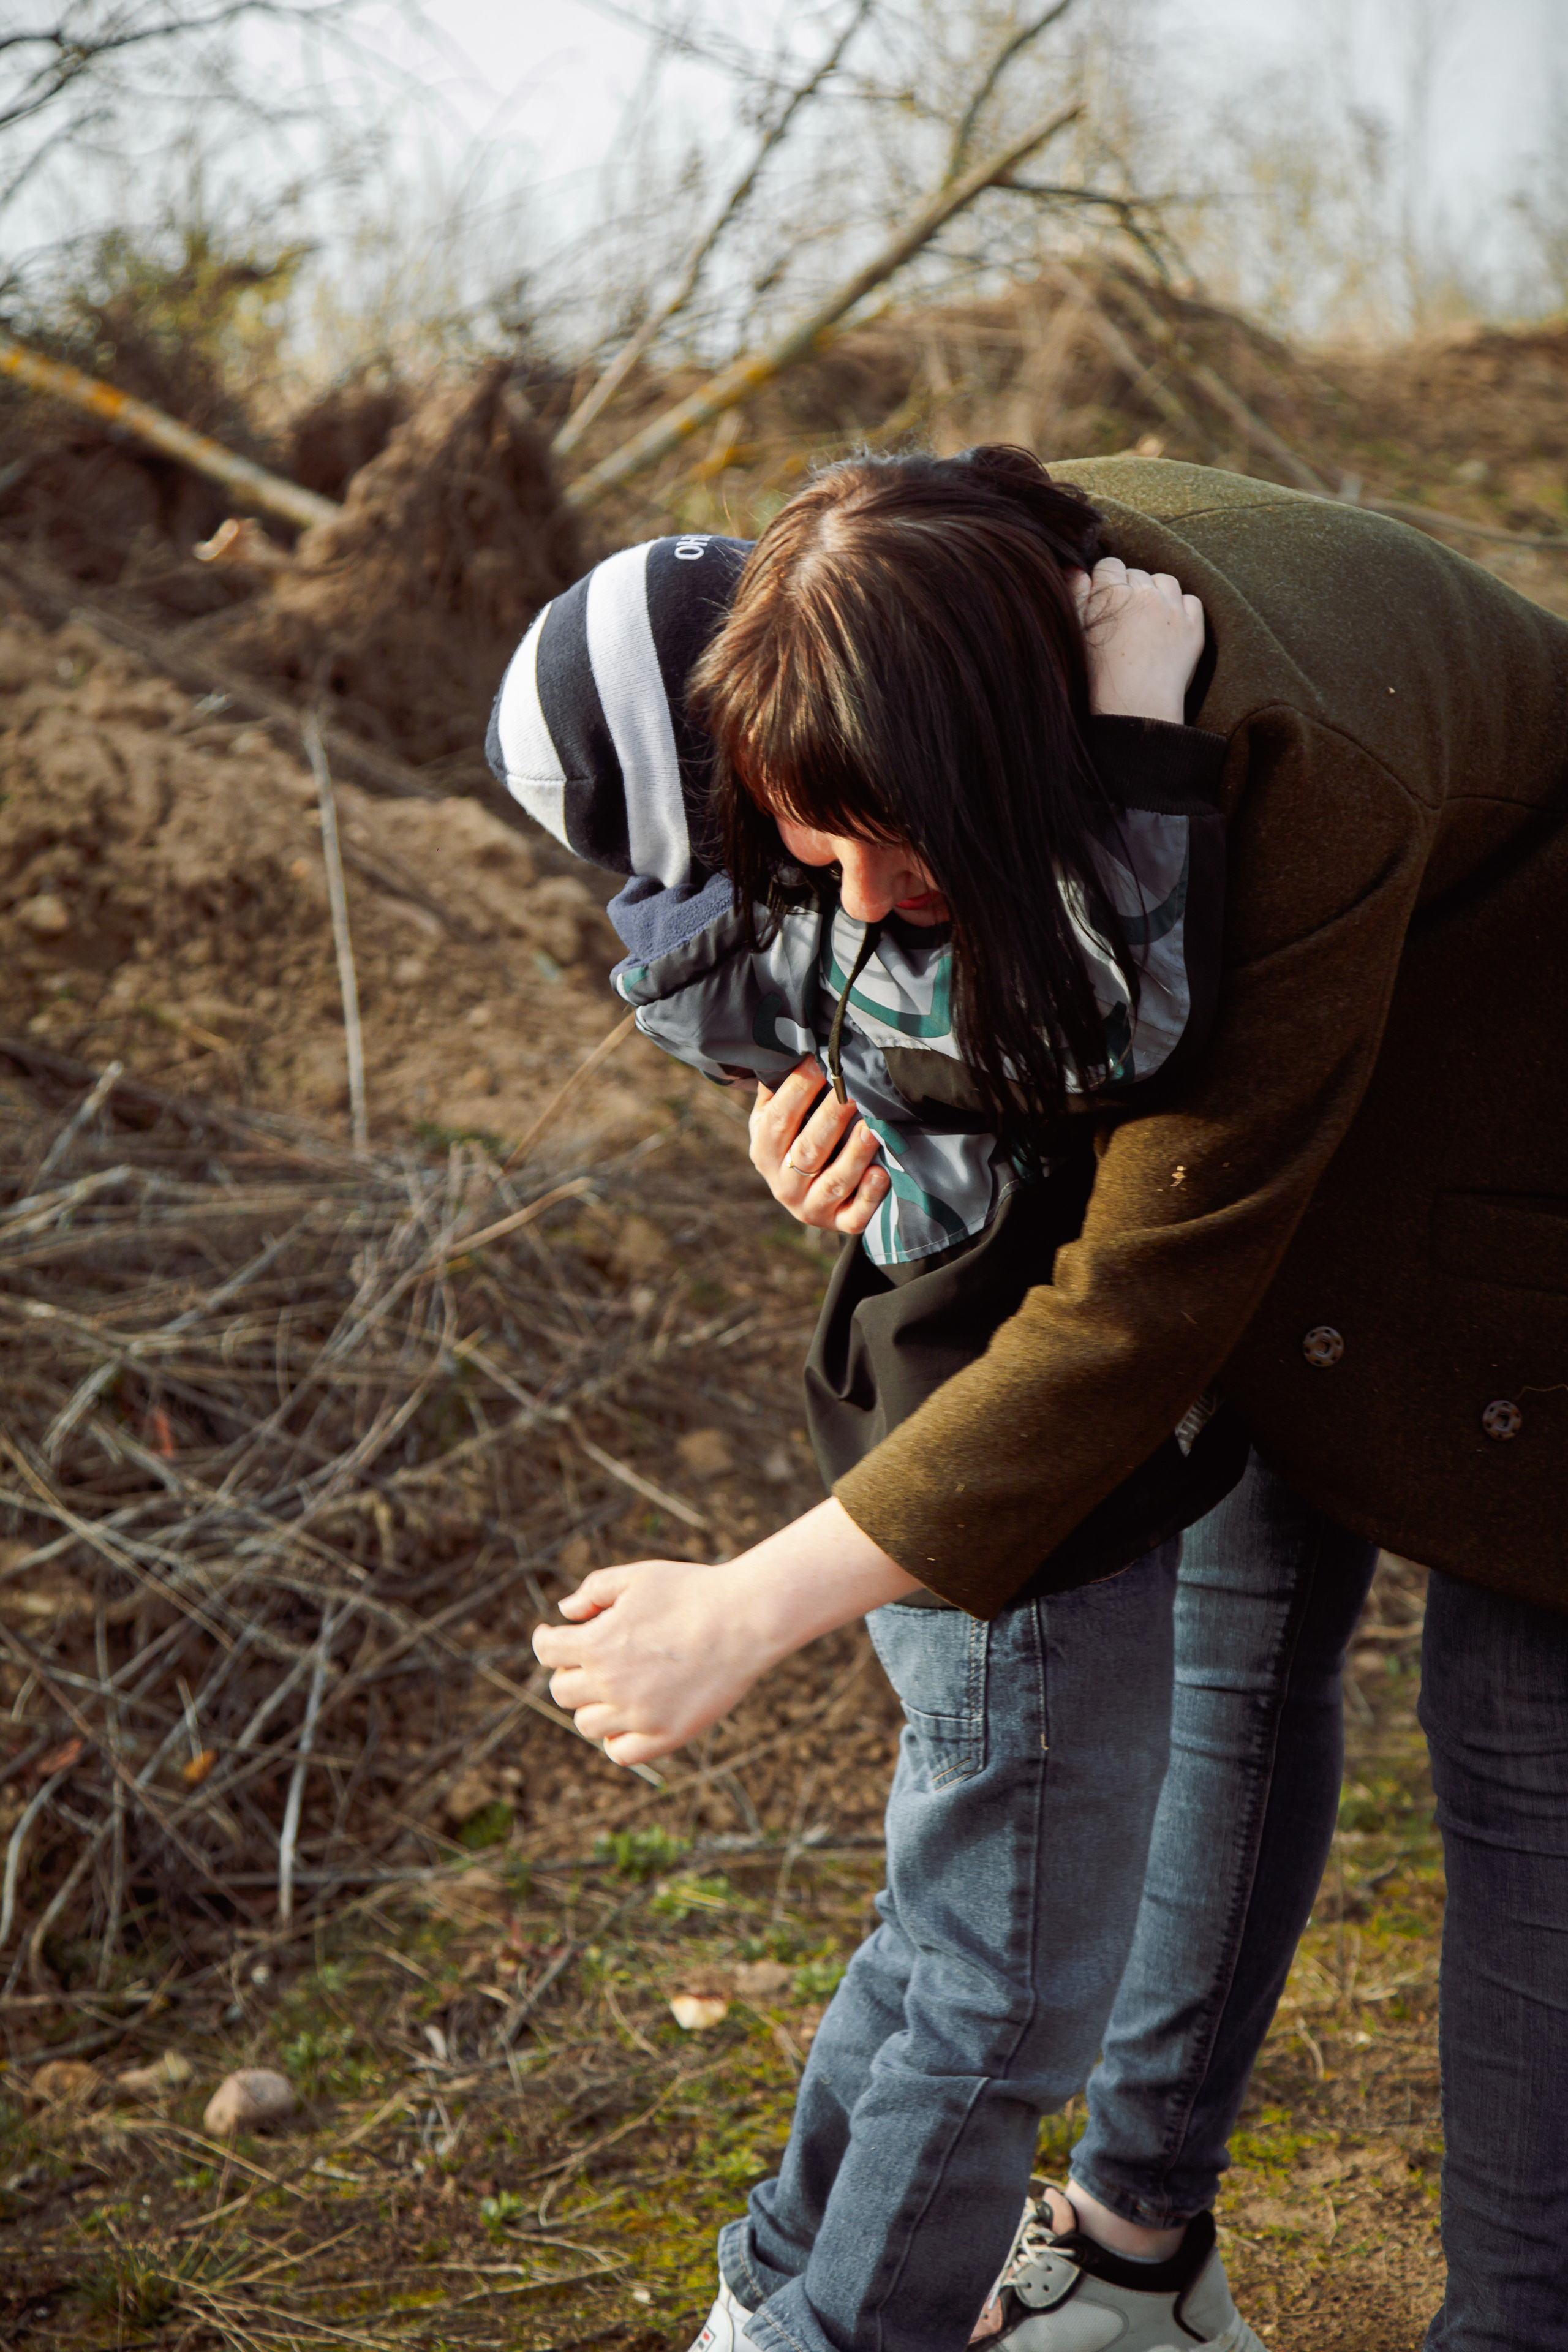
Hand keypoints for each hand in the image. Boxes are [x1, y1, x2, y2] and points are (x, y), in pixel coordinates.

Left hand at [535, 1558, 774, 1763]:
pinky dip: (616, 1738)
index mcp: (597, 1643)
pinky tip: (629, 1717)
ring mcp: (638, 1715)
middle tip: (591, 1661)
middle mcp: (610, 1684)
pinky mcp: (666, 1736)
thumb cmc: (693, 1591)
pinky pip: (620, 1752)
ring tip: (614, 1688)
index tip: (553, 1636)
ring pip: (586, 1724)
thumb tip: (565, 1612)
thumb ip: (594, 1590)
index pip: (546, 1652)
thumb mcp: (638, 1576)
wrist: (746, 1618)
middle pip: (561, 1691)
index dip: (546, 1640)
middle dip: (569, 1672)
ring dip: (592, 1705)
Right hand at [750, 1056, 889, 1235]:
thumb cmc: (796, 1137)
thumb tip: (791, 1040)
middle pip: (807, 1150)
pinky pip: (854, 1216)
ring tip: (872, 1128)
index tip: (822, 1063)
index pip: (778, 1118)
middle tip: (854, 1090)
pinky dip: (868, 1197)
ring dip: (853, 1156)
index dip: (799, 1090)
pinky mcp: (838, 1224)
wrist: (806, 1192)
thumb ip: (780, 1085)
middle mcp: (783, 1183)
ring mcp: (810, 1208)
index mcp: (763, 1150)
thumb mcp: (776, 1115)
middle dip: (831, 1118)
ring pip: (833, 1183)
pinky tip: (882, 1174)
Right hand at [1069, 555, 1204, 723]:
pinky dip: (1181, 609)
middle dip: (1130, 590)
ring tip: (1147, 621)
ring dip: (1157, 593)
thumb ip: (1076, 594)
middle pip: (1137, 574)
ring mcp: (1172, 609)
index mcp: (1112, 592)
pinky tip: (1168, 628)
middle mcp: (1144, 593)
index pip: (1110, 565)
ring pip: (1165, 582)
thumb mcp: (1077, 631)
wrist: (1133, 708)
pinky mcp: (1192, 627)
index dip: (1106, 582)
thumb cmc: (1097, 676)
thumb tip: (1074, 566)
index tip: (1104, 602)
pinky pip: (1191, 601)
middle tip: (1124, 621)